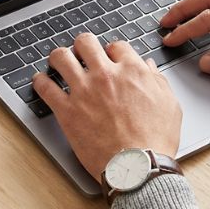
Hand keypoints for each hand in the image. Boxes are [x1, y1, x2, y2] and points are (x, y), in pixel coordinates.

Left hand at [33, 33, 181, 183]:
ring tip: (58, 62)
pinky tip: (40, 81)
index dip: (111, 50)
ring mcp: (83, 91)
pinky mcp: (67, 110)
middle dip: (82, 45)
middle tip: (80, 53)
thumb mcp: (169, 105)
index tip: (108, 57)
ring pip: (61, 57)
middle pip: (86, 43)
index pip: (116, 46)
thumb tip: (148, 68)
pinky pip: (45, 87)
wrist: (137, 166)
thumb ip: (157, 81)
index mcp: (132, 72)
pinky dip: (40, 82)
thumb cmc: (154, 140)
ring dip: (59, 57)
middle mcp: (105, 75)